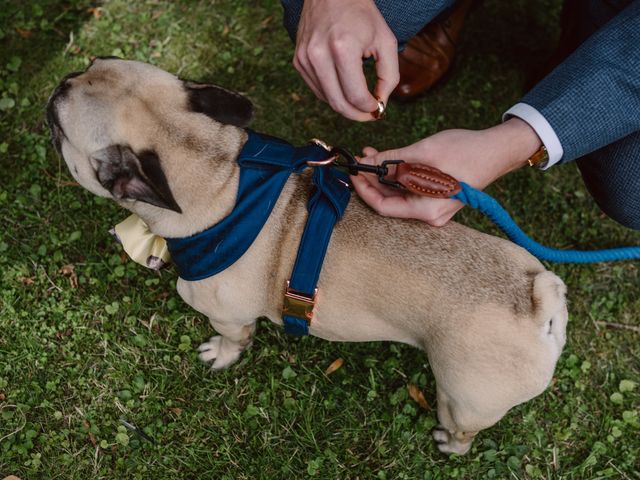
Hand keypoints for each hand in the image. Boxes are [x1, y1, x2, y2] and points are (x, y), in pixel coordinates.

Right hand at [293, 0, 398, 120]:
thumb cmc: (362, 14)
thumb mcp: (385, 41)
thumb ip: (388, 76)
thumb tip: (380, 104)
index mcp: (342, 48)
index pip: (356, 96)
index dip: (370, 108)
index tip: (379, 108)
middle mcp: (318, 55)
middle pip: (338, 104)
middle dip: (357, 114)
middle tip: (369, 114)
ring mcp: (305, 58)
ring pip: (327, 100)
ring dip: (345, 106)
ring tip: (359, 101)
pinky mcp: (298, 60)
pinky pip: (317, 89)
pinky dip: (333, 94)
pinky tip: (344, 88)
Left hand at [351, 118, 542, 225]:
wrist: (498, 149)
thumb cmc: (466, 151)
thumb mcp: (423, 152)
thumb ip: (391, 159)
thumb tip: (366, 162)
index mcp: (426, 210)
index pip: (383, 207)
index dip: (364, 189)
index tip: (353, 171)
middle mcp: (429, 215)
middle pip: (390, 201)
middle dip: (372, 180)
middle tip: (359, 159)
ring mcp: (434, 208)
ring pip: (399, 195)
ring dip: (384, 176)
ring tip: (371, 153)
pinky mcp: (437, 198)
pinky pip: (410, 190)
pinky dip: (398, 176)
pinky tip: (388, 159)